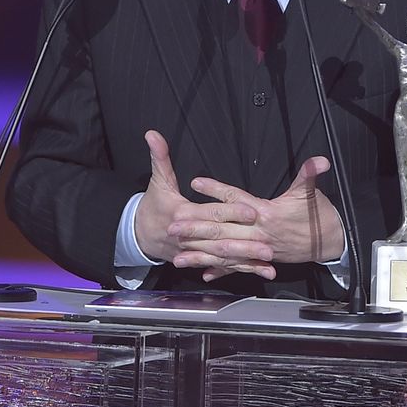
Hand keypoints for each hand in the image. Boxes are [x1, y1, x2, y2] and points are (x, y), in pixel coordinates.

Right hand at [134, 131, 264, 273]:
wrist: (139, 236)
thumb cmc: (153, 206)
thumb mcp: (157, 180)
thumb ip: (159, 157)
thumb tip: (153, 135)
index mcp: (183, 214)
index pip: (211, 213)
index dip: (231, 212)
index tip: (251, 211)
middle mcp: (191, 236)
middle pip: (221, 240)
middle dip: (245, 242)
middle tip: (268, 243)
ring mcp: (195, 252)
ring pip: (224, 257)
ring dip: (247, 261)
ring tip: (268, 262)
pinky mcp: (200, 260)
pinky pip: (222, 266)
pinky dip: (241, 269)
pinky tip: (259, 271)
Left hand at [170, 155, 343, 281]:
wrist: (328, 242)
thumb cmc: (318, 215)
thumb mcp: (312, 192)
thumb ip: (310, 175)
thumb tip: (320, 161)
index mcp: (266, 213)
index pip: (236, 199)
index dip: (216, 190)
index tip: (196, 182)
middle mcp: (258, 233)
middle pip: (222, 229)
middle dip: (196, 228)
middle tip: (173, 226)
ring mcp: (257, 249)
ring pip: (224, 253)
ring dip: (201, 254)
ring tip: (178, 256)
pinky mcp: (260, 259)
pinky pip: (237, 267)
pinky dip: (220, 270)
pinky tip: (203, 273)